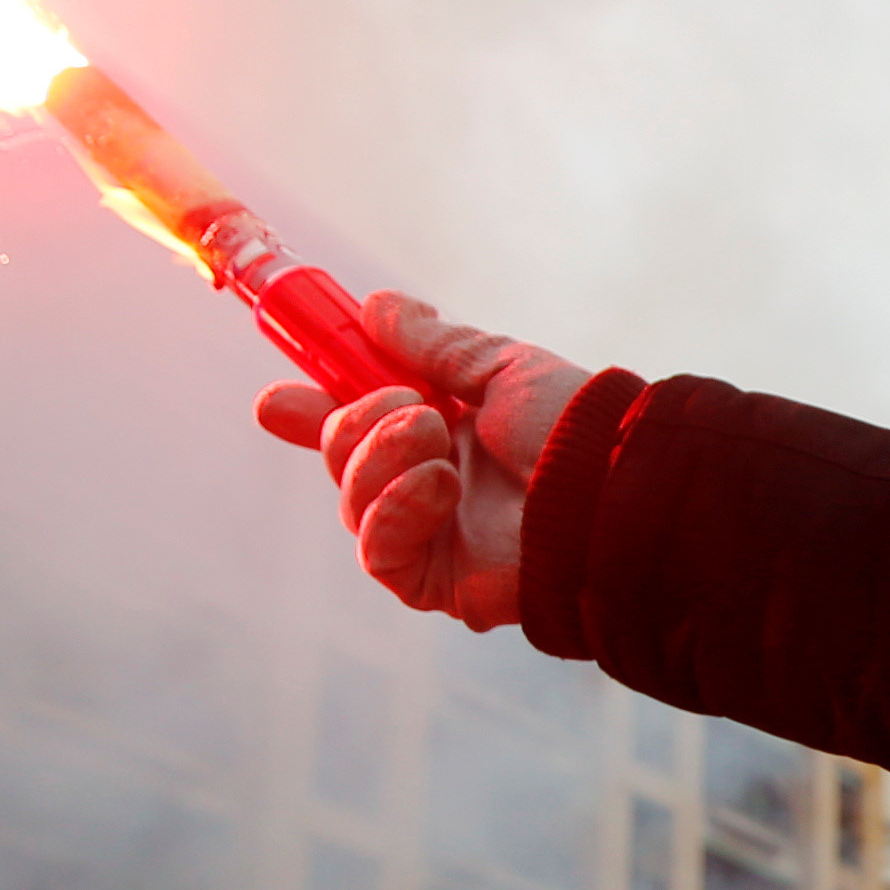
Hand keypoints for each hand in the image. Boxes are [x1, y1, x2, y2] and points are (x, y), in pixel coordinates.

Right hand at [255, 295, 591, 635]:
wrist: (611, 487)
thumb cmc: (573, 427)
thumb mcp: (499, 368)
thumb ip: (432, 345)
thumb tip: (375, 307)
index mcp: (445, 431)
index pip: (358, 423)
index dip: (312, 411)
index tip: (277, 399)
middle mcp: (430, 483)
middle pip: (341, 458)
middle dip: (356, 422)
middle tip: (412, 407)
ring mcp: (431, 534)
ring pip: (350, 501)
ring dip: (381, 460)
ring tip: (437, 442)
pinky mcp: (435, 582)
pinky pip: (376, 551)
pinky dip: (394, 510)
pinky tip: (436, 487)